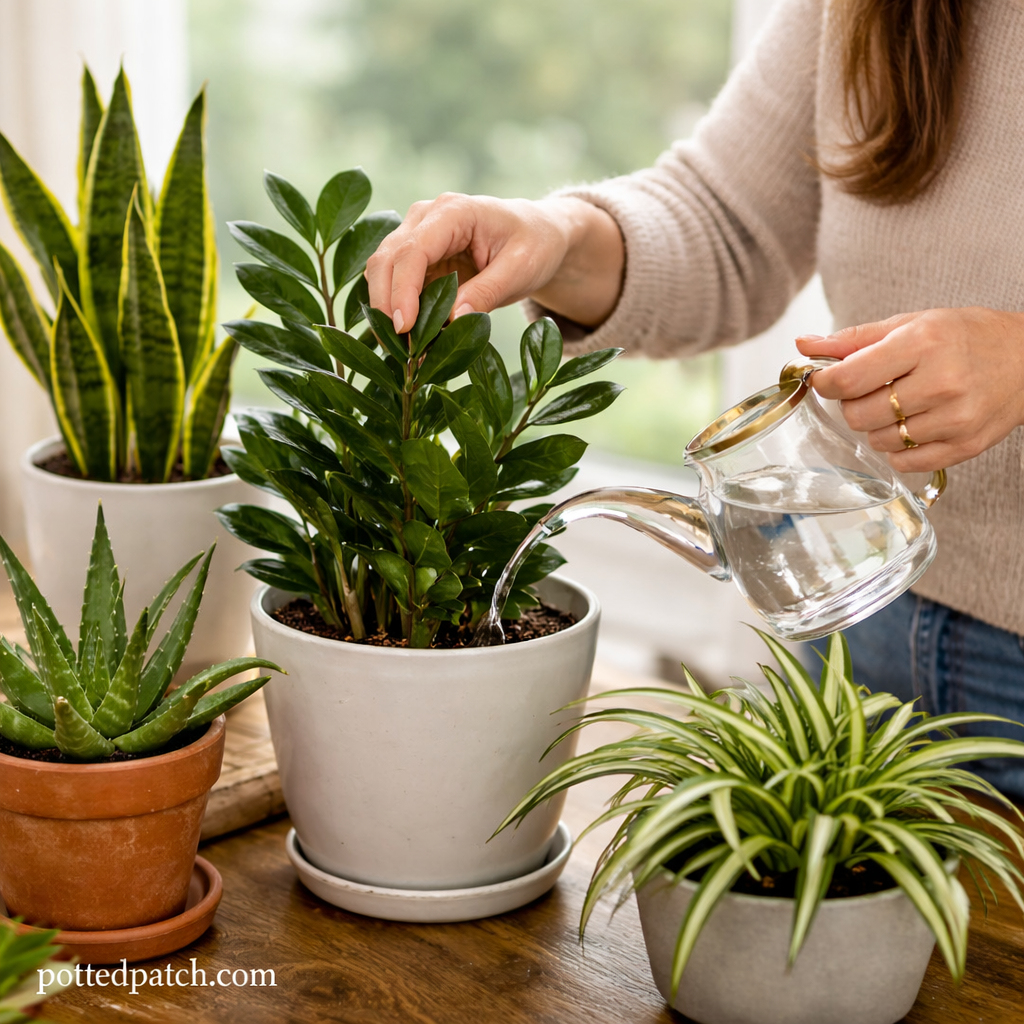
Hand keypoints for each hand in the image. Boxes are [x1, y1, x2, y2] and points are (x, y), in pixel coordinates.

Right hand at [364, 193, 623, 332]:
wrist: (537, 234)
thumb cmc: (534, 245)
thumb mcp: (521, 270)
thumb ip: (487, 292)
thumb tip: (454, 320)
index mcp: (454, 212)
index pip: (413, 250)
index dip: (402, 290)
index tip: (404, 328)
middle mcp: (426, 217)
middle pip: (386, 259)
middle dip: (385, 303)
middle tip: (399, 348)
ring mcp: (417, 235)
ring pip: (382, 272)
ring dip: (387, 309)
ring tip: (407, 347)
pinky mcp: (418, 257)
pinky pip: (396, 284)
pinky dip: (399, 309)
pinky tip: (414, 336)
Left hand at [796, 307, 1023, 471]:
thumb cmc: (965, 337)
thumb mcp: (910, 324)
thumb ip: (853, 340)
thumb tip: (803, 344)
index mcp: (923, 343)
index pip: (849, 379)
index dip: (826, 383)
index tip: (826, 380)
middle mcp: (941, 382)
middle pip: (858, 415)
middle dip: (853, 404)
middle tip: (871, 390)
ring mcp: (955, 418)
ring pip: (878, 440)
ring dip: (876, 426)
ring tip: (898, 405)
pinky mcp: (965, 446)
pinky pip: (904, 462)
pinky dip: (897, 448)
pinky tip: (912, 425)